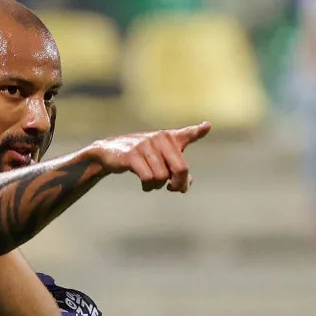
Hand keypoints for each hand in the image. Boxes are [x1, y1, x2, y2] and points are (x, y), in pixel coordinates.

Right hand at [86, 122, 210, 191]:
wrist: (109, 152)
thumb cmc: (140, 156)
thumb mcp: (159, 159)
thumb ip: (176, 169)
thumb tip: (188, 184)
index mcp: (169, 137)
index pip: (186, 134)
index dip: (197, 131)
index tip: (206, 126)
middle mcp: (160, 138)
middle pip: (180, 168)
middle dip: (179, 184)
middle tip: (173, 189)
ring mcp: (146, 145)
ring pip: (162, 177)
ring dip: (158, 186)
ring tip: (152, 184)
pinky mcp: (132, 155)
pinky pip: (148, 178)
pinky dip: (148, 186)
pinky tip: (145, 186)